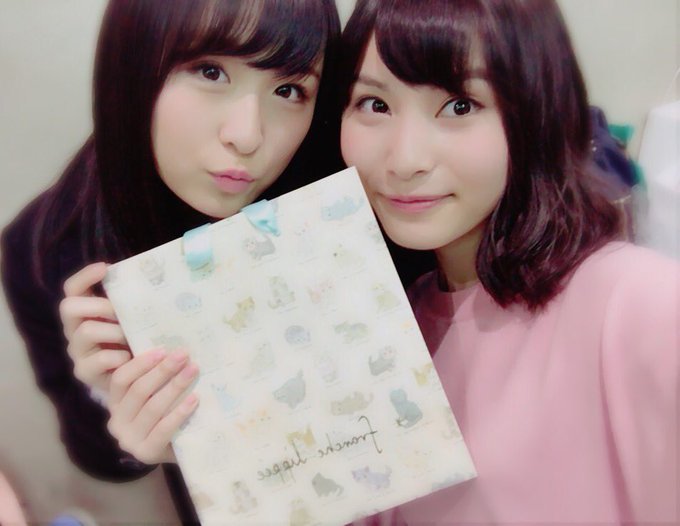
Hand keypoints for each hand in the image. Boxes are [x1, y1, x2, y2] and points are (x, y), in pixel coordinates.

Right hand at [60, 262, 130, 395]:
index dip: (85, 277)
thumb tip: (157, 281)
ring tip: (132, 337)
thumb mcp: (132, 320)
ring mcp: (77, 350)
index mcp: (84, 312)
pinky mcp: (84, 371)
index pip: (73, 289)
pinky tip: (130, 358)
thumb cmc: (133, 341)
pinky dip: (119, 357)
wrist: (132, 379)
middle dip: (100, 306)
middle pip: (69, 307)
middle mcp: (74, 329)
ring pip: (86, 331)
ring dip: (115, 331)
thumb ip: (134, 304)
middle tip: (122, 313)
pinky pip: (100, 359)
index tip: (105, 268)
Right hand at [107, 349, 199, 463]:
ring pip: (152, 407)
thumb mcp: (154, 396)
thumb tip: (174, 348)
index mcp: (115, 403)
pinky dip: (180, 412)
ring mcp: (130, 440)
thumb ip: (155, 378)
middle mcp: (117, 421)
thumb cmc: (165, 416)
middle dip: (163, 370)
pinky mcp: (146, 453)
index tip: (163, 349)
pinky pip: (164, 429)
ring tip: (193, 370)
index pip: (121, 379)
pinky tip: (195, 398)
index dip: (141, 363)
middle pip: (138, 390)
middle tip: (183, 355)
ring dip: (174, 386)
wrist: (175, 452)